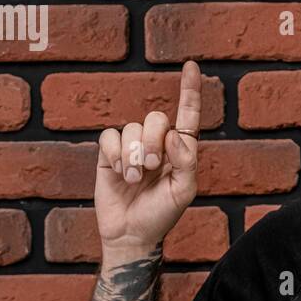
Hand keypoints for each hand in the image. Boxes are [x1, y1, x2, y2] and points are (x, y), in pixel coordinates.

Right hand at [94, 61, 202, 256]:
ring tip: (134, 179)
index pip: (187, 114)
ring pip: (131, 128)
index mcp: (180, 150)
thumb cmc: (162, 214)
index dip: (190, 90)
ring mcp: (132, 147)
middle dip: (153, 142)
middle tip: (152, 168)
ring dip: (134, 156)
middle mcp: (157, 144)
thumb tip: (174, 134)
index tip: (191, 66)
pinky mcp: (109, 155)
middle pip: (156, 118)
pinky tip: (118, 174)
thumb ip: (186, 160)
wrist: (131, 234)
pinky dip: (114, 155)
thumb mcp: (184, 190)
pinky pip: (109, 137)